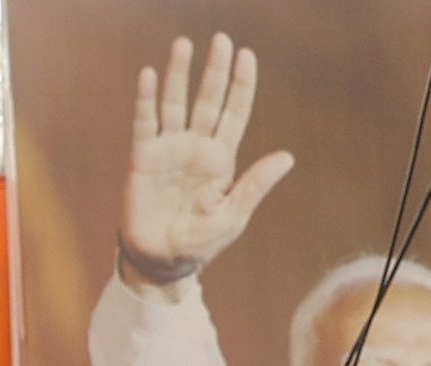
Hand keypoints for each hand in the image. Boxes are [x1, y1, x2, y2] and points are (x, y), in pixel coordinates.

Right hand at [122, 31, 290, 282]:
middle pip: (207, 100)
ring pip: (175, 104)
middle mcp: (196, 147)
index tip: (246, 56)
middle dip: (214, 70)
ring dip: (179, 74)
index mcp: (221, 159)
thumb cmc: (198, 243)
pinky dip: (145, 99)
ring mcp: (169, 150)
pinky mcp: (143, 159)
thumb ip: (255, 185)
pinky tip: (148, 75)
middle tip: (221, 39)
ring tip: (183, 45)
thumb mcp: (232, 216)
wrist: (159, 261)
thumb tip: (287, 157)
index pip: (234, 112)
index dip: (241, 84)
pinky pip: (145, 123)